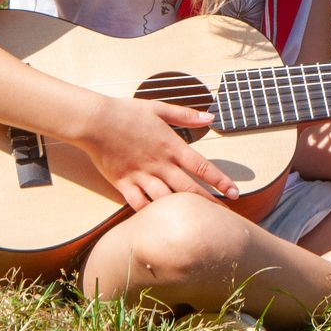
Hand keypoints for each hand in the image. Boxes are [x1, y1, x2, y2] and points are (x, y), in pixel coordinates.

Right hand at [75, 96, 238, 210]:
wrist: (95, 120)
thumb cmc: (127, 112)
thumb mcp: (159, 109)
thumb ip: (186, 116)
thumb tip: (210, 117)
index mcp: (171, 146)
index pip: (202, 167)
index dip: (221, 181)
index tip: (235, 192)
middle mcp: (159, 164)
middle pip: (189, 189)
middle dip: (209, 203)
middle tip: (224, 215)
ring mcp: (141, 175)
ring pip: (166, 200)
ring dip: (182, 210)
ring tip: (196, 222)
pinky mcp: (123, 183)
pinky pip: (138, 204)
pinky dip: (150, 213)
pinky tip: (159, 221)